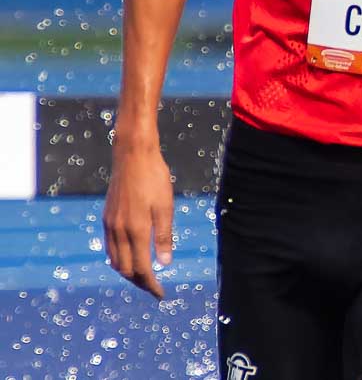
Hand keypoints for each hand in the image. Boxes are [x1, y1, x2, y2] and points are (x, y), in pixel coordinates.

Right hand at [103, 141, 174, 299]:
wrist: (132, 156)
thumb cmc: (155, 179)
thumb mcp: (166, 207)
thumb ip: (164, 237)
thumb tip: (165, 264)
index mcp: (136, 231)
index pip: (141, 269)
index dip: (151, 285)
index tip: (161, 294)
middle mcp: (119, 231)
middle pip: (125, 269)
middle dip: (140, 282)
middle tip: (154, 288)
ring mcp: (110, 225)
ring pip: (115, 260)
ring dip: (128, 272)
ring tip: (144, 276)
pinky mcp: (106, 218)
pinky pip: (110, 247)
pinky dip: (119, 259)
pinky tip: (130, 257)